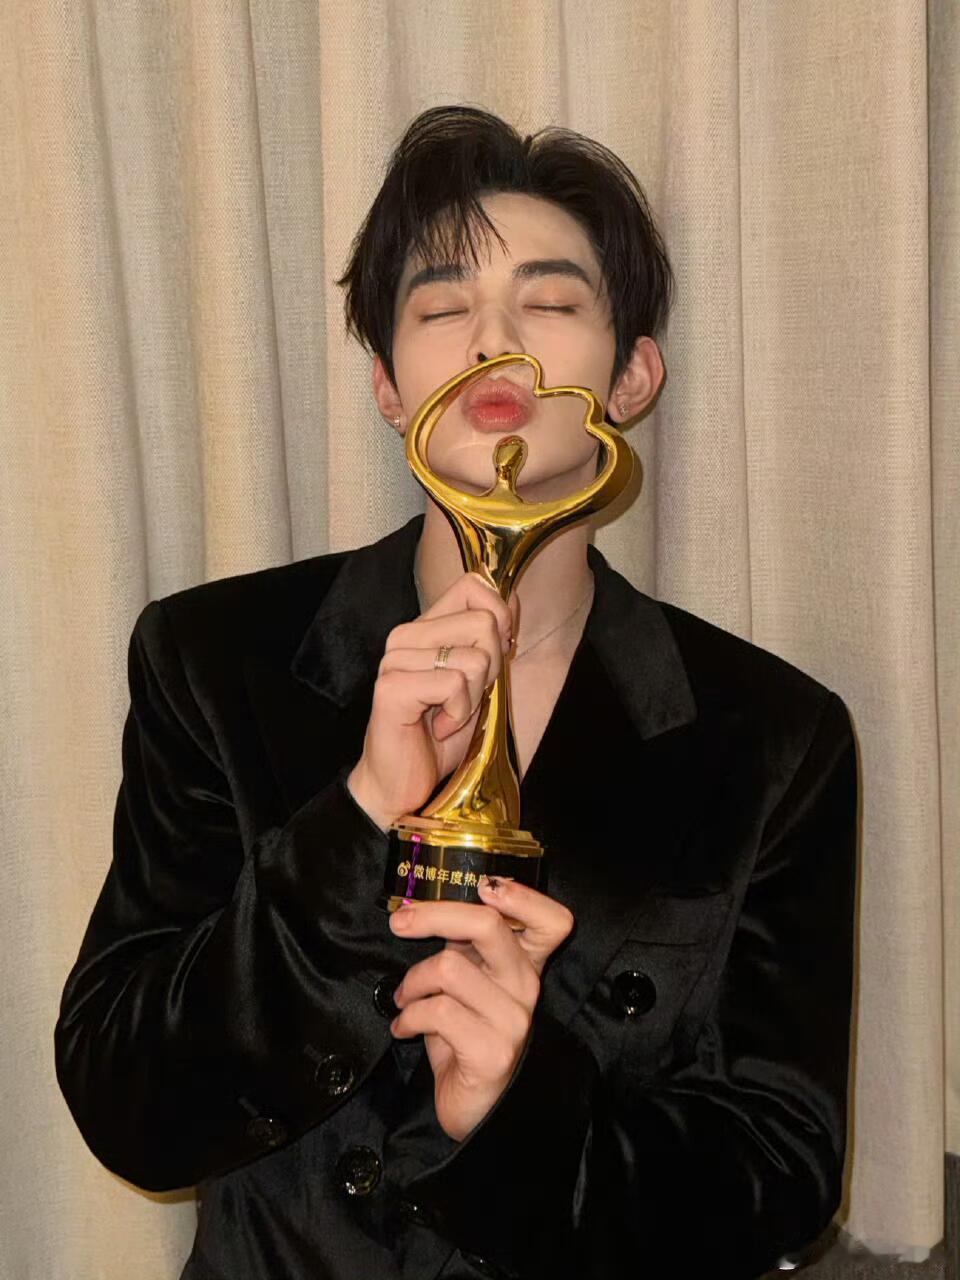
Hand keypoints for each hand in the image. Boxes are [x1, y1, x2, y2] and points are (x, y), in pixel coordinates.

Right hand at [347, 571, 517, 829]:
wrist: (402, 784)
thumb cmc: (438, 736)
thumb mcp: (477, 683)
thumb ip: (490, 642)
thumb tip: (513, 598)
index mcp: (424, 629)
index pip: (473, 585)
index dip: (500, 616)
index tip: (495, 655)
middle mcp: (405, 637)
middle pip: (483, 623)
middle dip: (493, 668)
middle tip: (467, 698)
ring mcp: (395, 660)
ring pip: (474, 659)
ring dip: (474, 698)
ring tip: (449, 716)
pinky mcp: (392, 688)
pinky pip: (454, 685)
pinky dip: (459, 714)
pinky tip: (439, 727)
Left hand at [388, 875, 574, 1141]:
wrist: (477, 1111)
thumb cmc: (465, 1039)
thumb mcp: (469, 985)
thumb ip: (462, 947)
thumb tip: (421, 909)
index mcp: (526, 965)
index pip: (553, 921)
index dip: (523, 896)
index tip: (484, 887)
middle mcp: (527, 987)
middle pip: (489, 925)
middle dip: (434, 915)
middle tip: (400, 923)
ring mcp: (513, 1020)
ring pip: (450, 967)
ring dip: (413, 981)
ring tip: (405, 1000)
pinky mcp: (492, 1051)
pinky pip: (438, 1012)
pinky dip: (410, 1016)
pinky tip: (405, 1028)